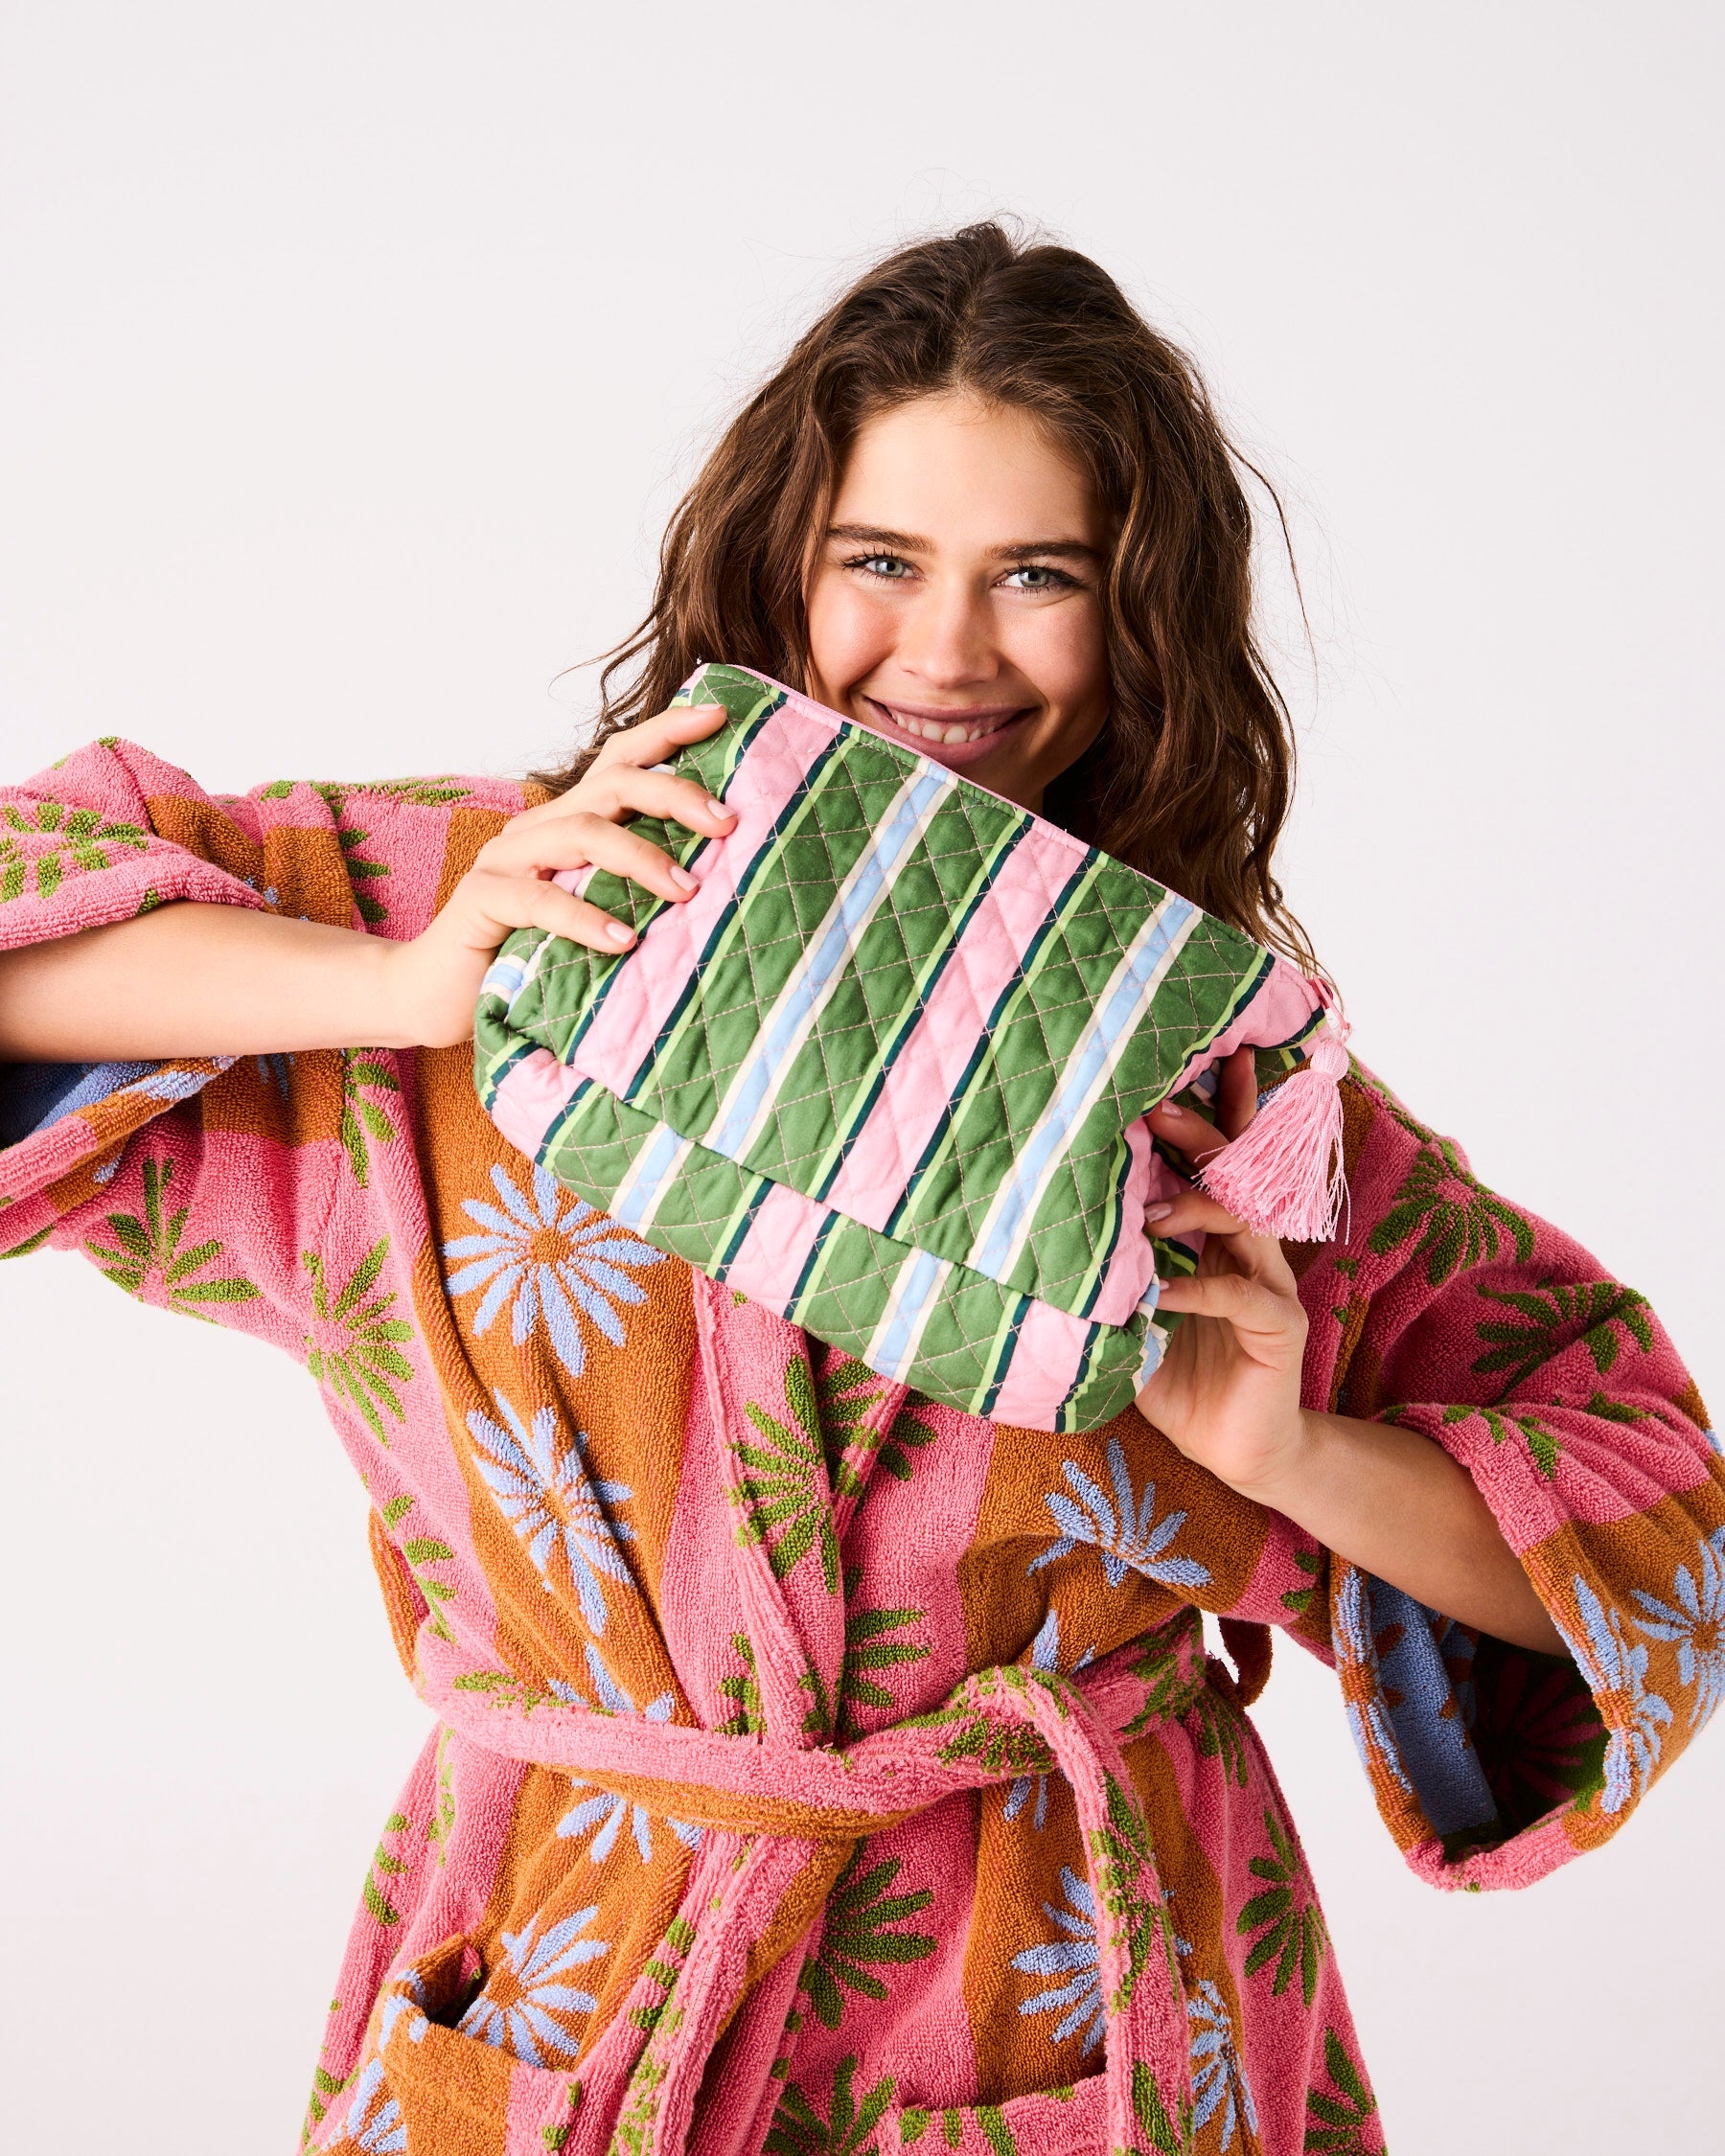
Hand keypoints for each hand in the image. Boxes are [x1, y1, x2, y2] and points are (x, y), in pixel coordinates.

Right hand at [384, 701, 735, 1048]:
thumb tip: (712, 884)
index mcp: (567, 822)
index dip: (666, 732)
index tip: (719, 718)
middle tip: (726, 823)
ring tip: (688, 891)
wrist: (437, 993)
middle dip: (674, 795)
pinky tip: (622, 941)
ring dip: (642, 859)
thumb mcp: (592, 912)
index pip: (620, 760)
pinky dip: (586, 918)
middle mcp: (537, 828)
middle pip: (612, 785)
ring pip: (582, 833)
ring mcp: (505, 859)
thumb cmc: (527, 952)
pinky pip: (541, 900)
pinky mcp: (482, 899)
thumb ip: (632, 889)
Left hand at [1134, 1049, 1314, 1501]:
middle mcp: (1250, 1251)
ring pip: (1243, 1223)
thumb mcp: (1128, 1324)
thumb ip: (1103, 1284)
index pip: (1219, 1164)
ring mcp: (1272, 1284)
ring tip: (1147, 1214)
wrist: (1235, 1453)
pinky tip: (1161, 1296)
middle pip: (1234, 1175)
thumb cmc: (1180, 1382)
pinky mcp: (1280, 1326)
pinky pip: (1241, 1296)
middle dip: (1201, 1138)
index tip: (1185, 1068)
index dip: (1214, 1113)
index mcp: (1217, 1241)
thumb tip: (1033, 1251)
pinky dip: (1198, 1291)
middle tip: (1160, 1109)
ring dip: (1194, 1209)